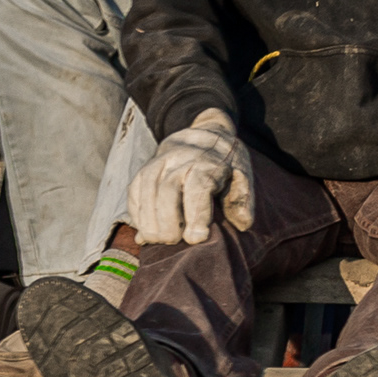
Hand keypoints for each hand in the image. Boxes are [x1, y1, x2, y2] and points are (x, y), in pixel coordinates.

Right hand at [126, 108, 254, 247]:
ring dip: (148, 221)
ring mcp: (158, 164)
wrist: (203, 134)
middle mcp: (178, 161)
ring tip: (157, 242)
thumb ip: (243, 199)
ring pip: (145, 191)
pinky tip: (144, 232)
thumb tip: (243, 224)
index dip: (196, 215)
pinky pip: (134, 193)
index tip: (196, 239)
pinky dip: (136, 214)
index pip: (199, 188)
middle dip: (168, 222)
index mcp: (207, 164)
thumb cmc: (225, 162)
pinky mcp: (144, 170)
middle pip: (166, 191)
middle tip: (173, 242)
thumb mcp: (242, 174)